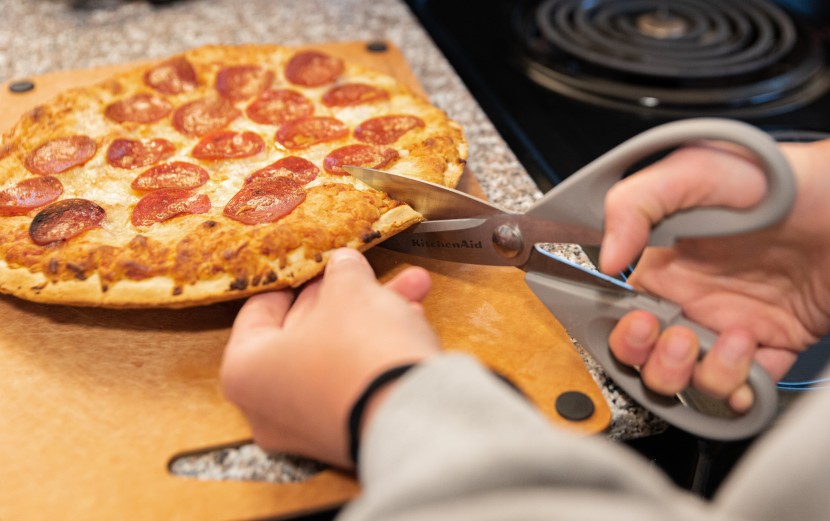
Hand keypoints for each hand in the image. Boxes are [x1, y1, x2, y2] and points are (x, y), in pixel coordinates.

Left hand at [220, 248, 441, 467]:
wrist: (406, 416)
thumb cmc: (357, 348)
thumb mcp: (349, 290)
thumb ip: (342, 271)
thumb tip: (344, 264)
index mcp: (245, 370)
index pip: (258, 312)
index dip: (292, 279)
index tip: (314, 262)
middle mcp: (268, 406)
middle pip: (305, 333)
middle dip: (345, 296)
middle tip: (365, 271)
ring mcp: (309, 426)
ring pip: (338, 355)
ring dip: (374, 317)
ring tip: (412, 287)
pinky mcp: (347, 435)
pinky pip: (356, 382)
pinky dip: (379, 351)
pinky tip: (413, 322)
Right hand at [600, 139, 829, 410]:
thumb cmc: (777, 177)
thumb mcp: (695, 170)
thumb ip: (634, 205)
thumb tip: (606, 259)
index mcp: (663, 266)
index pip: (621, 316)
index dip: (624, 332)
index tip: (642, 323)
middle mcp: (692, 300)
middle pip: (650, 360)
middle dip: (658, 364)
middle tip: (681, 339)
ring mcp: (730, 324)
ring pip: (694, 382)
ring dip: (706, 375)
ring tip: (734, 340)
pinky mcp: (772, 343)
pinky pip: (747, 387)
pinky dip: (745, 388)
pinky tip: (754, 355)